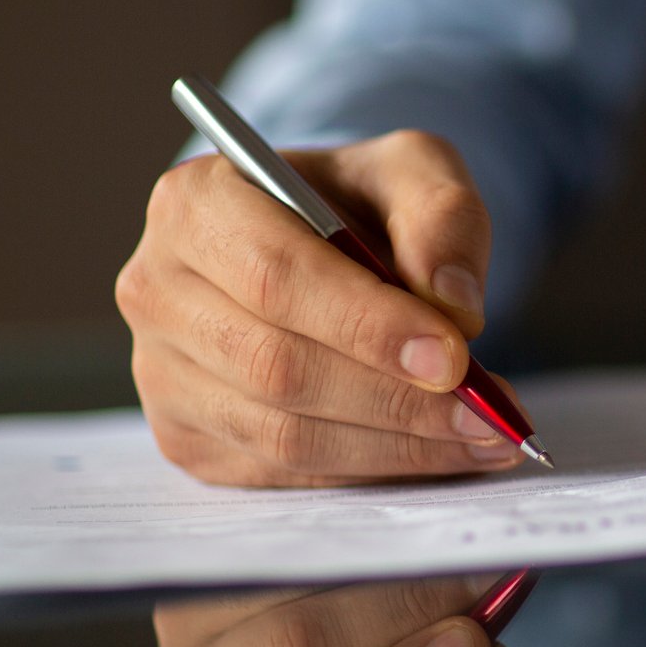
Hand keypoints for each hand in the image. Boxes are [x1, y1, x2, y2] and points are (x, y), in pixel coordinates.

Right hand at [117, 129, 519, 485]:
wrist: (326, 245)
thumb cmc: (359, 203)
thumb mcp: (414, 171)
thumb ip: (443, 217)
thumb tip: (456, 305)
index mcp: (197, 204)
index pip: (277, 277)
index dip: (367, 326)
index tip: (453, 359)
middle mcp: (158, 289)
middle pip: (277, 367)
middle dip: (395, 401)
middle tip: (487, 415)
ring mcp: (160, 372)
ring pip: (281, 435)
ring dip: (394, 448)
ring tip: (483, 437)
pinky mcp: (186, 437)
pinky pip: (280, 475)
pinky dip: (369, 472)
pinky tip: (437, 454)